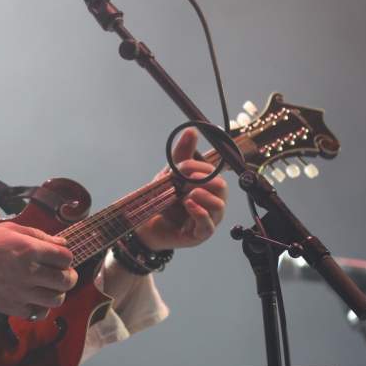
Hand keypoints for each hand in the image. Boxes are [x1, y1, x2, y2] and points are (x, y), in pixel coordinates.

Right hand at [0, 222, 77, 318]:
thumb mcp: (10, 229)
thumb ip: (39, 235)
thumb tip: (62, 242)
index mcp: (29, 249)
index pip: (66, 257)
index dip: (67, 257)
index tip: (61, 258)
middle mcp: (29, 272)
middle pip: (66, 280)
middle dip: (69, 276)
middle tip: (63, 274)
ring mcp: (21, 292)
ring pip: (57, 299)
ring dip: (58, 293)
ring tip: (49, 287)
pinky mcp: (13, 308)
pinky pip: (39, 313)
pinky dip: (42, 307)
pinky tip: (35, 298)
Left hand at [136, 128, 227, 251]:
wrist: (143, 222)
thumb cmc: (162, 199)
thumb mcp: (170, 173)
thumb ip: (183, 153)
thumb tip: (192, 130)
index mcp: (207, 187)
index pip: (216, 173)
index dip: (203, 168)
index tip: (184, 166)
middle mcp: (211, 203)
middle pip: (222, 188)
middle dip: (205, 180)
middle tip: (186, 179)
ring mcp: (207, 220)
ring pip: (219, 206)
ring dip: (203, 196)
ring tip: (187, 194)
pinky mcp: (199, 235)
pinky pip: (208, 225)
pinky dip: (200, 213)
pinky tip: (189, 204)